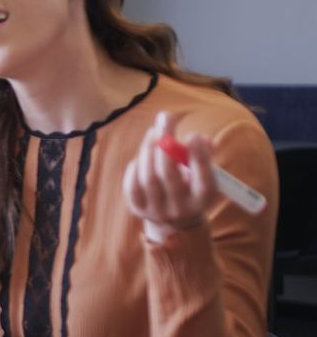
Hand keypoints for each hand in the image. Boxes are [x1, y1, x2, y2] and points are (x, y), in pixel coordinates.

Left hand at [123, 111, 216, 243]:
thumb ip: (204, 154)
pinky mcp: (138, 209)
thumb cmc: (191, 184)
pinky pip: (132, 184)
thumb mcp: (203, 172)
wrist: (174, 219)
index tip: (192, 135)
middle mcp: (181, 208)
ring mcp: (157, 211)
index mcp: (203, 199)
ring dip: (149, 149)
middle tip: (165, 117)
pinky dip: (137, 165)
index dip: (199, 157)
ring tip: (153, 132)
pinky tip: (144, 155)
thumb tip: (200, 139)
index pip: (204, 180)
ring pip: (148, 177)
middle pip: (168, 175)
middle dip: (165, 143)